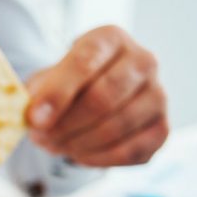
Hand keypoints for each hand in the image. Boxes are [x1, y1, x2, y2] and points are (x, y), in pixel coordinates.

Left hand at [26, 26, 167, 166]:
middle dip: (65, 124)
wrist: (90, 101)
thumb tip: (34, 118)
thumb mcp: (45, 82)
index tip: (34, 119)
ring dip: (77, 144)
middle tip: (40, 137)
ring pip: (116, 126)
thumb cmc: (66, 88)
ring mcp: (158, 95)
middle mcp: (143, 60)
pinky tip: (78, 154)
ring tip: (55, 144)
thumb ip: (38, 95)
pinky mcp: (162, 128)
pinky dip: (97, 158)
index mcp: (110, 38)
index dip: (57, 93)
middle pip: (103, 97)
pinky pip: (129, 151)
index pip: (85, 60)